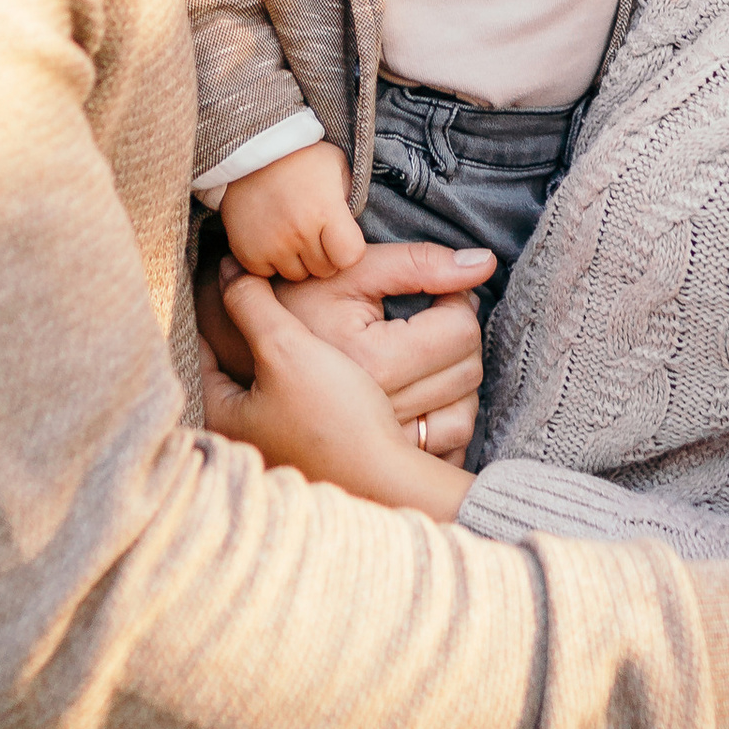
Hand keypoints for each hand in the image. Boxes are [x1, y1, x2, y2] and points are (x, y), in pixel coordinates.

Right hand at [199, 244, 490, 515]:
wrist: (244, 357)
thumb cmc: (299, 303)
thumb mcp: (351, 272)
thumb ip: (418, 263)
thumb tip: (485, 263)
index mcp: (373, 361)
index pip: (459, 330)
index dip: (457, 301)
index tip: (439, 292)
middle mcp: (379, 412)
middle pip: (467, 372)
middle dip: (461, 337)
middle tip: (438, 317)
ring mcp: (380, 444)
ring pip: (464, 415)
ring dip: (460, 382)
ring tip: (432, 354)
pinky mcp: (380, 465)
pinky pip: (445, 452)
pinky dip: (447, 424)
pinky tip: (429, 395)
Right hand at [219, 140, 366, 280]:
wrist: (250, 151)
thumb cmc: (301, 157)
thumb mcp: (337, 165)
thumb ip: (351, 197)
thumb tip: (354, 225)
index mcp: (326, 210)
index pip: (350, 257)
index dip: (348, 249)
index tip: (339, 236)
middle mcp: (299, 231)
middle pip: (324, 270)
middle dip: (323, 255)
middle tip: (313, 232)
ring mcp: (271, 244)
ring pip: (297, 275)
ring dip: (297, 260)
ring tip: (291, 233)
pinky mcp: (247, 253)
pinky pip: (268, 274)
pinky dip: (270, 262)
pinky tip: (271, 238)